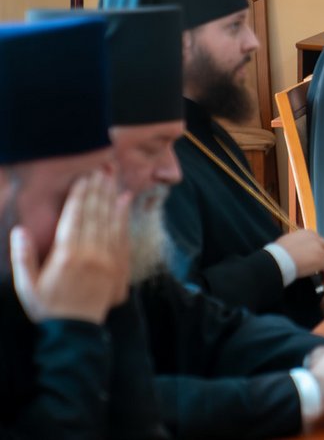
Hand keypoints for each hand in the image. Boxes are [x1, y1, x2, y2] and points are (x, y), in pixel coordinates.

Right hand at [11, 169, 130, 323]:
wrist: (75, 332)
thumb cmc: (47, 308)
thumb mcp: (26, 285)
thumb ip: (23, 256)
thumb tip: (19, 230)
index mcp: (65, 255)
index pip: (74, 217)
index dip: (79, 196)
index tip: (83, 178)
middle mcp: (90, 253)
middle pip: (94, 214)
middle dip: (97, 190)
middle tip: (100, 170)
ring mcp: (108, 259)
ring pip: (110, 221)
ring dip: (111, 197)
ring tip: (112, 179)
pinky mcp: (120, 266)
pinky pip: (123, 235)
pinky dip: (124, 216)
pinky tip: (125, 201)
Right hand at [274, 228, 323, 279]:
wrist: (278, 260)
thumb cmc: (278, 252)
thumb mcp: (287, 242)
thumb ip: (295, 243)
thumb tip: (294, 249)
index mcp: (307, 233)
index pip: (318, 240)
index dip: (317, 249)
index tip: (314, 256)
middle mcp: (316, 239)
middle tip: (320, 265)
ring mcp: (320, 250)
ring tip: (321, 273)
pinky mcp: (322, 261)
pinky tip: (323, 278)